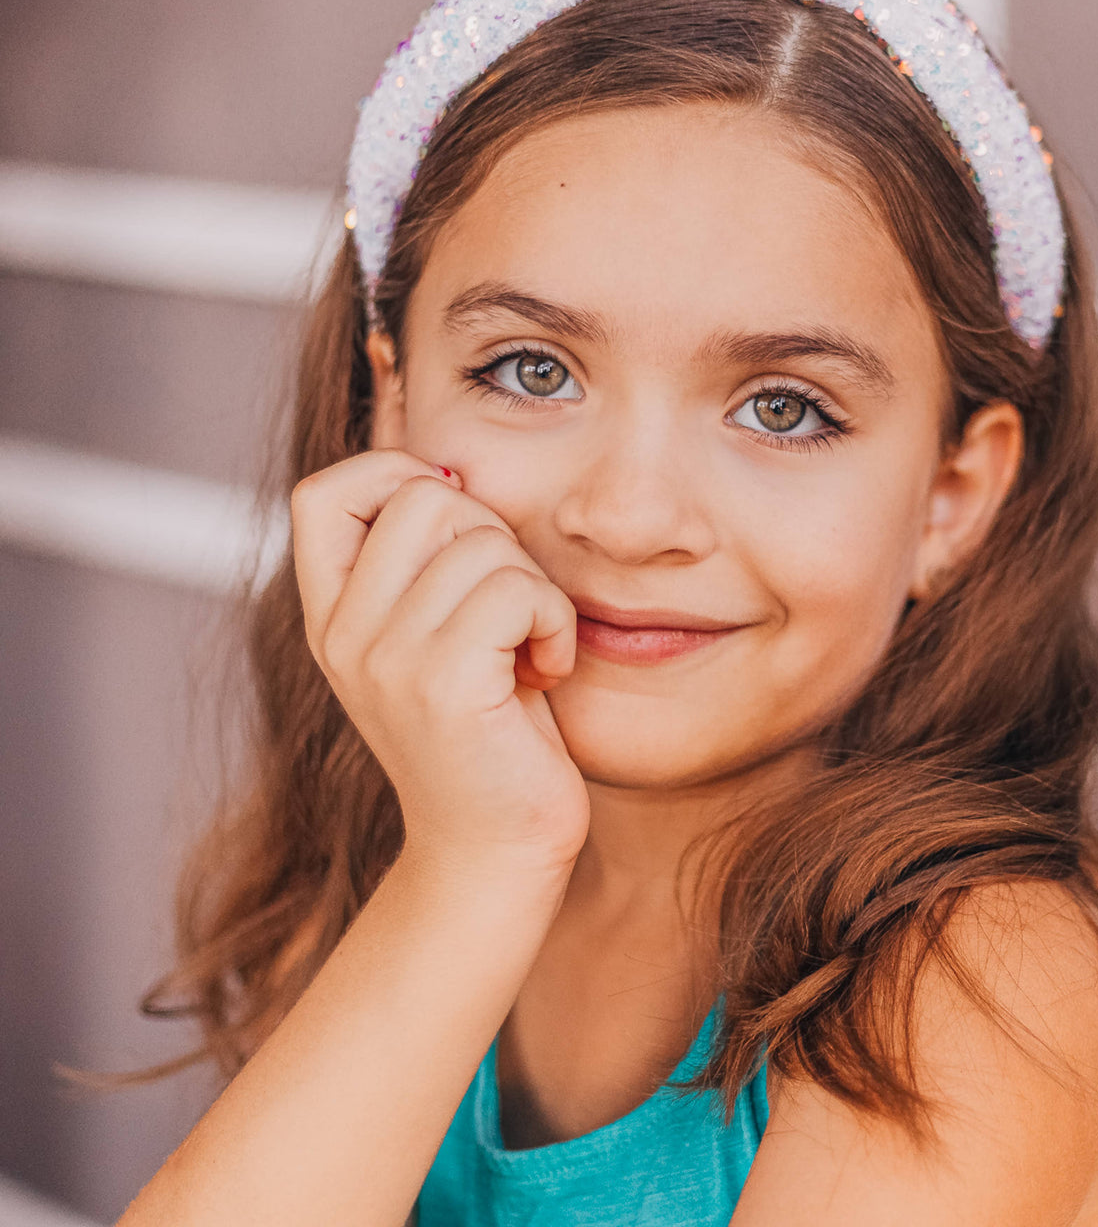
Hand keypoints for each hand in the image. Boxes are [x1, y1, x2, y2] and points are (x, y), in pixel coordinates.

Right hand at [290, 449, 587, 873]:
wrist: (493, 852)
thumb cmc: (487, 736)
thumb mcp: (433, 639)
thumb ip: (423, 563)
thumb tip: (449, 464)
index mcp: (333, 617)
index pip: (324, 493)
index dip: (395, 476)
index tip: (457, 529)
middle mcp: (343, 633)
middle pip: (425, 496)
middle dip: (493, 536)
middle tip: (509, 607)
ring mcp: (385, 658)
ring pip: (482, 539)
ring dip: (534, 586)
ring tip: (527, 646)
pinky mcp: (442, 683)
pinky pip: (517, 589)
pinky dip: (554, 622)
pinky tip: (546, 669)